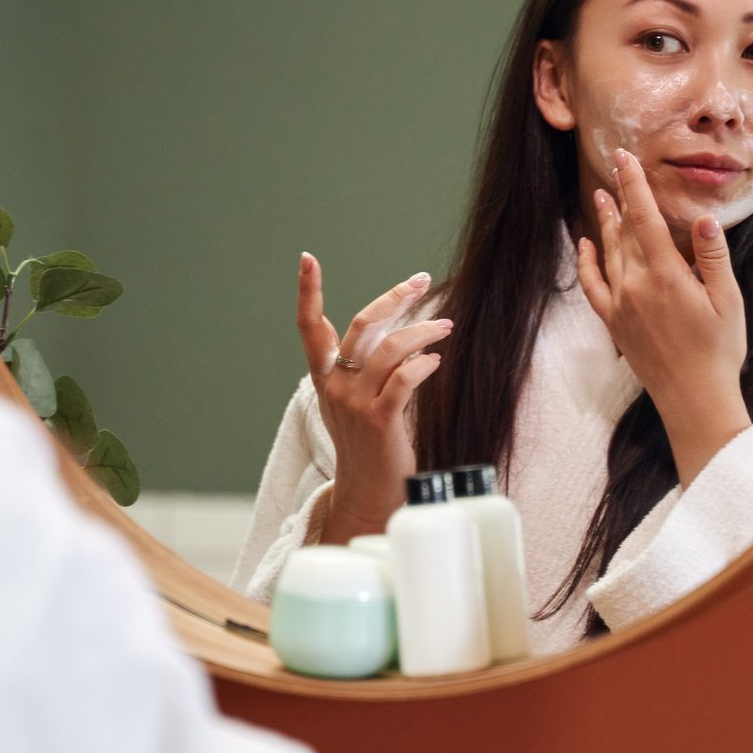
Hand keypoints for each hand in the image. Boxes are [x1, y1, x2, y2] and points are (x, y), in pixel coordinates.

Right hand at [294, 253, 451, 540]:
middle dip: (395, 297)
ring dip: (423, 331)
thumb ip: (359, 365)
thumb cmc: (367, 443)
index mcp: (324, 378)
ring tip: (445, 326)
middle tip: (422, 280)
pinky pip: (405, 379)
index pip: (309, 327)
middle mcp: (336, 386)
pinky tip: (436, 361)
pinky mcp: (380, 421)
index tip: (307, 259)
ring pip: (390, 348)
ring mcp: (356, 404)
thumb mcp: (351, 400)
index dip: (307, 292)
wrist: (368, 493)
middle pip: (363, 325)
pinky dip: (423, 364)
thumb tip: (385, 324)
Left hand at [576, 148, 751, 483]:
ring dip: (605, 223)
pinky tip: (586, 245)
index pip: (644, 219)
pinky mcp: (613, 322)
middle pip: (624, 231)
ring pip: (608, 253)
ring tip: (600, 196)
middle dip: (620, 198)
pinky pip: (593, 284)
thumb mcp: (727, 301)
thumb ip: (713, 258)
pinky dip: (587, 261)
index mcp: (666, 276)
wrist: (693, 399)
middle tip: (615, 168)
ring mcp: (620, 304)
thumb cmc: (719, 351)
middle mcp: (635, 286)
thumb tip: (704, 218)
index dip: (633, 186)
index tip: (625, 158)